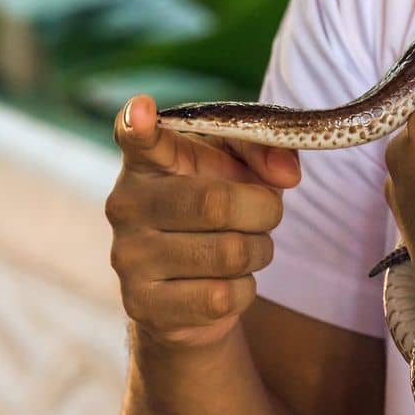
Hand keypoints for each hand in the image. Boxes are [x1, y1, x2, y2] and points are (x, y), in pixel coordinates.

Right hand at [106, 95, 300, 348]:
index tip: (144, 109)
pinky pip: (221, 297)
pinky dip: (243, 291)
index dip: (140, 125)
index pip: (135, 137)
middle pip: (216, 203)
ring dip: (258, 251)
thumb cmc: (219, 216)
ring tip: (243, 249)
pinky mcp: (144, 305)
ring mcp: (129, 257)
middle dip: (263, 211)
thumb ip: (266, 153)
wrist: (190, 298)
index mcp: (147, 163)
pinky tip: (226, 284)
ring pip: (230, 254)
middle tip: (265, 214)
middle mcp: (126, 205)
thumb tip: (288, 174)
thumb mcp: (242, 172)